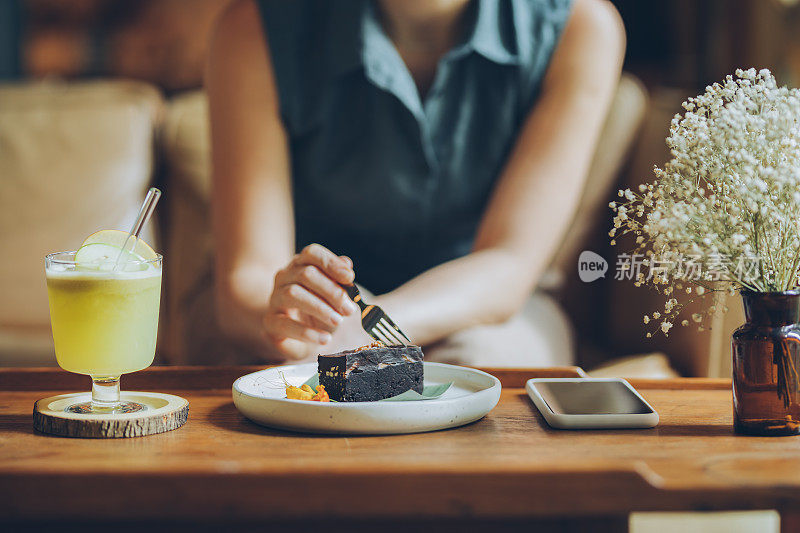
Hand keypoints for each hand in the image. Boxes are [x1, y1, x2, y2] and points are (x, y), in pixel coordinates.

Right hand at [264, 244, 357, 358]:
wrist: (299, 337)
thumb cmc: (320, 311)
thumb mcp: (334, 296)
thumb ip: (340, 280)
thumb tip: (346, 264)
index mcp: (300, 265)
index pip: (311, 253)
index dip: (331, 263)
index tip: (350, 278)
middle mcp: (284, 278)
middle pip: (305, 274)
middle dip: (331, 291)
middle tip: (350, 309)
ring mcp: (274, 299)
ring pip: (292, 294)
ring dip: (320, 308)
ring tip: (338, 321)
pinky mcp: (270, 323)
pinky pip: (285, 324)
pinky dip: (307, 333)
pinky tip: (325, 338)